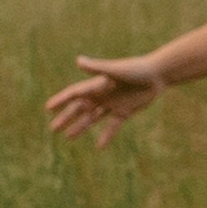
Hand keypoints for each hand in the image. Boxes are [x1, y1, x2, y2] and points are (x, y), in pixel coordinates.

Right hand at [44, 55, 168, 145]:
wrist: (158, 74)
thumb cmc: (136, 69)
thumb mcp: (115, 70)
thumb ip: (97, 67)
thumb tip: (78, 61)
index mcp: (98, 84)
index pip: (75, 93)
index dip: (62, 100)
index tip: (48, 107)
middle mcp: (103, 94)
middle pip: (81, 108)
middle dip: (67, 117)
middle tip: (53, 128)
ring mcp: (113, 103)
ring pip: (93, 118)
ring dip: (81, 126)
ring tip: (68, 137)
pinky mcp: (125, 111)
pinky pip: (112, 126)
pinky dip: (106, 136)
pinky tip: (99, 146)